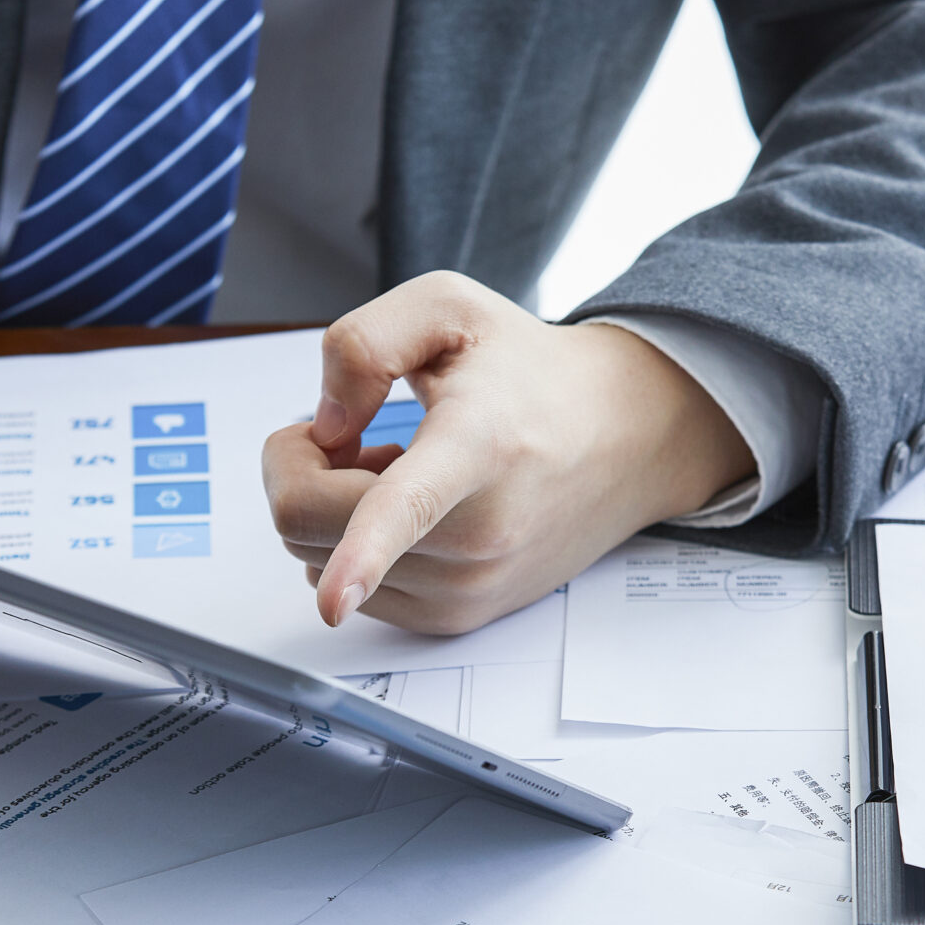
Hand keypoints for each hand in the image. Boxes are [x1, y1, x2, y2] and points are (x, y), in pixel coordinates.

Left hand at [262, 272, 755, 633]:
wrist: (625, 437)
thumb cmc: (532, 373)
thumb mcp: (449, 307)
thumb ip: (363, 344)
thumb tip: (324, 427)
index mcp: (477, 445)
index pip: (406, 508)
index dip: (361, 556)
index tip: (335, 601)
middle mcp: (478, 531)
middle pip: (308, 525)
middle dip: (298, 468)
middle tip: (350, 433)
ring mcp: (470, 585)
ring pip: (317, 564)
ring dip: (332, 510)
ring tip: (399, 469)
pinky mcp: (460, 616)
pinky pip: (355, 595)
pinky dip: (356, 550)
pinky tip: (412, 511)